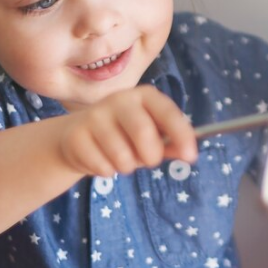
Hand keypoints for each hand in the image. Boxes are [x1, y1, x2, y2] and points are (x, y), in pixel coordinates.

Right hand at [57, 86, 196, 179]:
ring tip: (122, 159)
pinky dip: (108, 171)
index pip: (166, 111)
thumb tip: (188, 153)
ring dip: (127, 166)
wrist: (76, 137)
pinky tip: (101, 160)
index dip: (181, 133)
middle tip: (149, 160)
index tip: (191, 156)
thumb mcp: (150, 137)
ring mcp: (95, 116)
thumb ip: (171, 143)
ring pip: (121, 155)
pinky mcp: (76, 136)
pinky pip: (102, 166)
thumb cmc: (123, 136)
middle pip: (142, 131)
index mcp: (143, 96)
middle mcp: (119, 100)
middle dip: (151, 155)